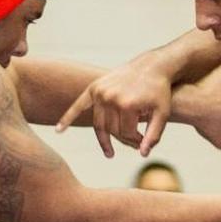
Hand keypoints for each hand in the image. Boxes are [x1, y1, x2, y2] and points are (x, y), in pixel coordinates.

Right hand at [56, 56, 172, 157]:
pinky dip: (68, 117)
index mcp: (127, 104)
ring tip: (110, 152)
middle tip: (133, 145)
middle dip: (123, 140)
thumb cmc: (159, 92)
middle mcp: (111, 97)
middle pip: (111, 129)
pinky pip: (78, 105)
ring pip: (99, 124)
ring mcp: (100, 92)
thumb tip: (142, 155)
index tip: (142, 143)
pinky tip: (59, 130)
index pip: (125, 133)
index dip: (135, 141)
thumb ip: (154, 135)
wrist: (151, 66)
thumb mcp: (162, 113)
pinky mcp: (94, 88)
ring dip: (106, 139)